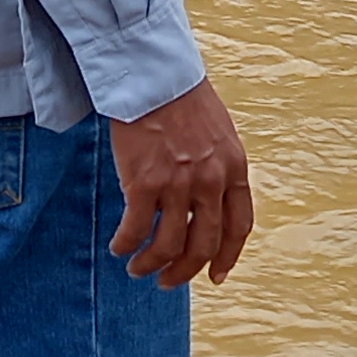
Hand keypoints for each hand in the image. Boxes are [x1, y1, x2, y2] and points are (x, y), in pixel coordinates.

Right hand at [109, 79, 255, 288]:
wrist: (154, 74)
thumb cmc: (183, 99)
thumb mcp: (219, 135)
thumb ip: (218, 170)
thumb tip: (206, 207)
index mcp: (234, 169)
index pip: (238, 227)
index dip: (227, 258)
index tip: (215, 277)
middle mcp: (211, 182)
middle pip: (203, 246)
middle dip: (184, 272)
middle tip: (167, 282)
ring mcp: (178, 184)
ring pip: (167, 246)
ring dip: (151, 265)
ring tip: (138, 268)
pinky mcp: (144, 183)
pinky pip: (134, 230)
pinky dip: (126, 245)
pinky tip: (118, 247)